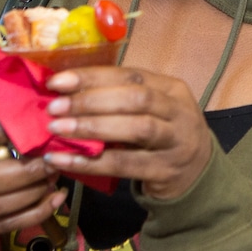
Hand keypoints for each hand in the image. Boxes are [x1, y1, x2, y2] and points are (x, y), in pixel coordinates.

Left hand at [40, 66, 212, 199]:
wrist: (196, 175)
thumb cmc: (163, 136)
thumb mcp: (153, 110)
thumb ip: (120, 99)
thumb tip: (66, 92)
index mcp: (172, 89)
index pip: (130, 76)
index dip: (92, 77)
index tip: (57, 82)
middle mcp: (179, 112)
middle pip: (135, 99)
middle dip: (91, 101)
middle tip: (55, 108)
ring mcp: (176, 142)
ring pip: (136, 129)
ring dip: (92, 127)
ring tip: (57, 130)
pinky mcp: (166, 171)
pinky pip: (125, 165)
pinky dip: (91, 162)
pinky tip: (64, 160)